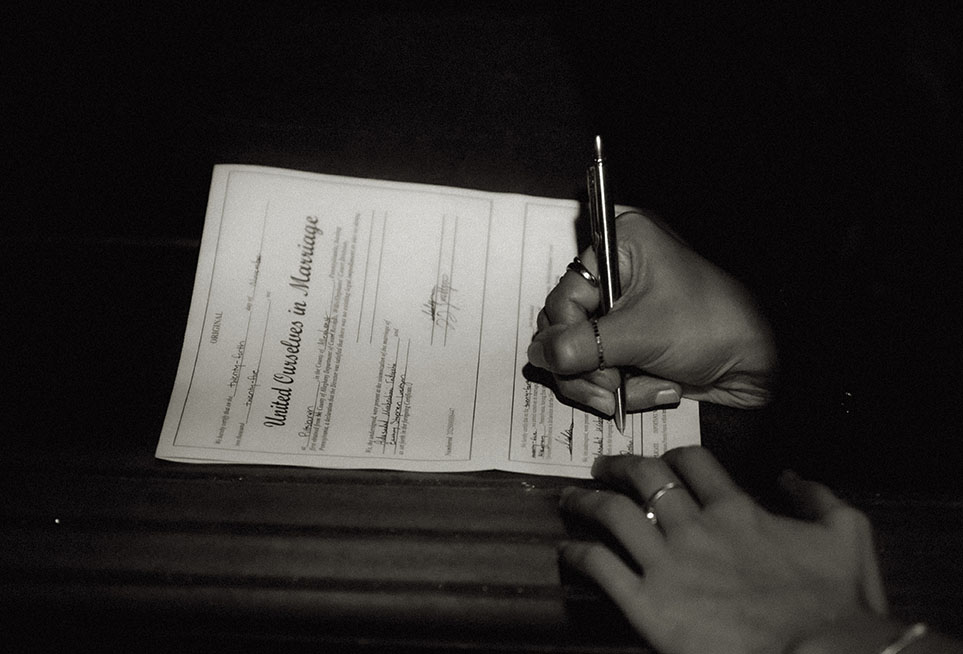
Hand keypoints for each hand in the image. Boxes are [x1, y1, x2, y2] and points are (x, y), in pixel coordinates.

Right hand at [527, 212, 775, 412]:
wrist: (766, 366)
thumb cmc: (714, 327)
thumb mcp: (644, 333)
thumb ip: (585, 345)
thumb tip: (539, 355)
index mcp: (619, 248)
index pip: (563, 296)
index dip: (567, 337)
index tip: (584, 365)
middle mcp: (615, 276)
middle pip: (563, 329)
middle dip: (585, 367)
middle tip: (609, 388)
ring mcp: (621, 315)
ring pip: (577, 357)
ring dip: (604, 384)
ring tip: (637, 390)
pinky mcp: (630, 346)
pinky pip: (601, 373)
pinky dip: (623, 389)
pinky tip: (659, 389)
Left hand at [559, 446, 888, 653]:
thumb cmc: (838, 603)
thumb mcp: (847, 533)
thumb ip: (817, 496)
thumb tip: (789, 475)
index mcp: (735, 509)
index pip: (690, 462)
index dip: (670, 455)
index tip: (659, 460)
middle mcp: (694, 528)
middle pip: (642, 478)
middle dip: (617, 466)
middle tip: (601, 467)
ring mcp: (667, 565)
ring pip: (612, 514)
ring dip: (586, 502)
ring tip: (570, 500)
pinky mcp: (648, 605)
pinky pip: (601, 568)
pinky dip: (578, 555)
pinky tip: (566, 551)